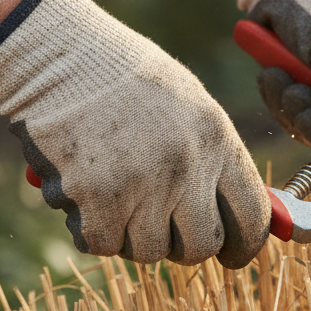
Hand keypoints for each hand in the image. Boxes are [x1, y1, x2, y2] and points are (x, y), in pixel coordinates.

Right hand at [0, 0, 270, 267]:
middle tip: (159, 227)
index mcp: (216, 139)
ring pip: (149, 252)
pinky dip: (89, 229)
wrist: (58, 55)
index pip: (252, 216)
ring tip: (112, 192)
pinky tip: (82, 195)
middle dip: (180, 245)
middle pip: (200, 246)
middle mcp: (187, 166)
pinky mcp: (97, 200)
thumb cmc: (122, 77)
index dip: (244, 245)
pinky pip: (102, 245)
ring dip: (129, 234)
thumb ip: (212, 157)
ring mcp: (143, 186)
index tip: (232, 255)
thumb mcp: (187, 104)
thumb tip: (233, 211)